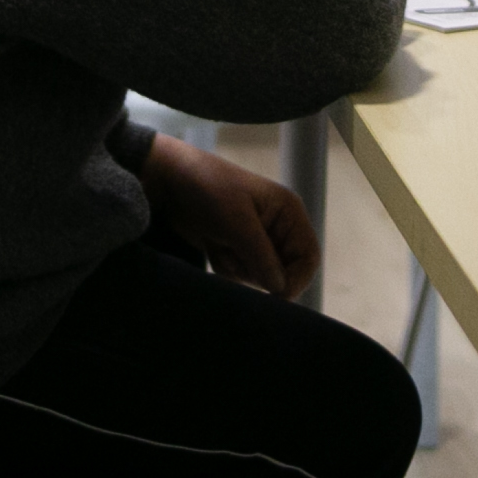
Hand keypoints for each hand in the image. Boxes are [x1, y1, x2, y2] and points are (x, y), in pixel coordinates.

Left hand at [138, 131, 324, 298]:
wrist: (170, 181)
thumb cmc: (208, 190)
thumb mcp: (237, 223)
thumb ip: (262, 258)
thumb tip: (280, 289)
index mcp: (287, 213)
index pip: (308, 257)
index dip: (297, 280)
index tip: (276, 296)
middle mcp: (277, 227)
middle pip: (283, 272)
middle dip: (256, 271)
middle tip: (233, 253)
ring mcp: (256, 239)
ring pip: (259, 277)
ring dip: (237, 267)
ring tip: (220, 242)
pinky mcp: (236, 248)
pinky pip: (239, 274)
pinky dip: (224, 266)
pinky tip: (212, 245)